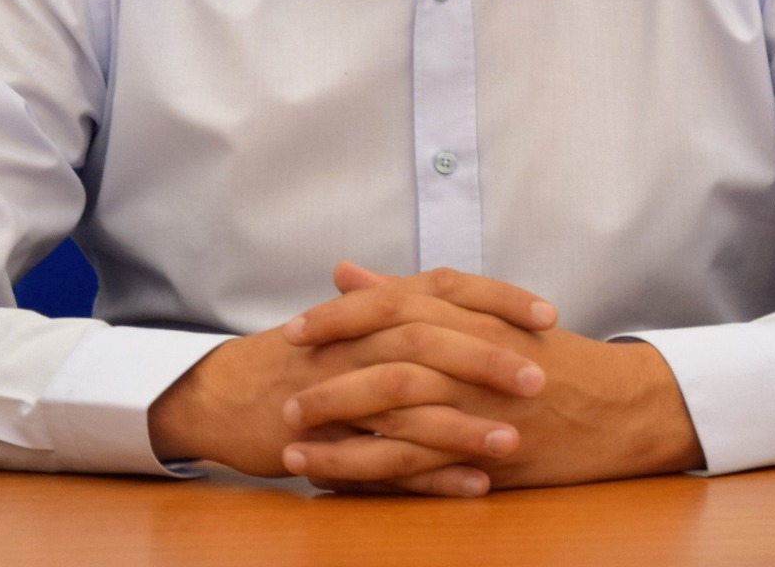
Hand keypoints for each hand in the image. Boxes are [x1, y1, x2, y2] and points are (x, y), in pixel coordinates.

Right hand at [147, 265, 555, 491]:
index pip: (445, 288)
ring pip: (412, 405)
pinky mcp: (330, 442)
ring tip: (515, 440)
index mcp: (374, 306)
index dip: (498, 299)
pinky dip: (433, 475)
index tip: (547, 314)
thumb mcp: (355, 319)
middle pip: (432, 341)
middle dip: (490, 360)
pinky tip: (475, 485)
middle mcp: (362, 341)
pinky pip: (387, 461)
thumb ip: (408, 304)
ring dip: (466, 424)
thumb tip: (468, 296)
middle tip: (542, 378)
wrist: (227, 392)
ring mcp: (343, 392)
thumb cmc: (302, 355)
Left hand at [279, 263, 702, 494]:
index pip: (393, 307)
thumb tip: (345, 272)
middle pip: (388, 360)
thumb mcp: (482, 311)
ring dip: (340, 434)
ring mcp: (479, 405)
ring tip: (293, 446)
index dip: (340, 319)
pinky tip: (334, 485)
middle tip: (285, 394)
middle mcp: (470, 354)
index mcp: (467, 314)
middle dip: (330, 378)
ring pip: (397, 417)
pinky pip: (420, 467)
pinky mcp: (486, 452)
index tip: (296, 331)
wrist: (617, 404)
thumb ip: (408, 292)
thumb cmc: (545, 353)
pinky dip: (372, 475)